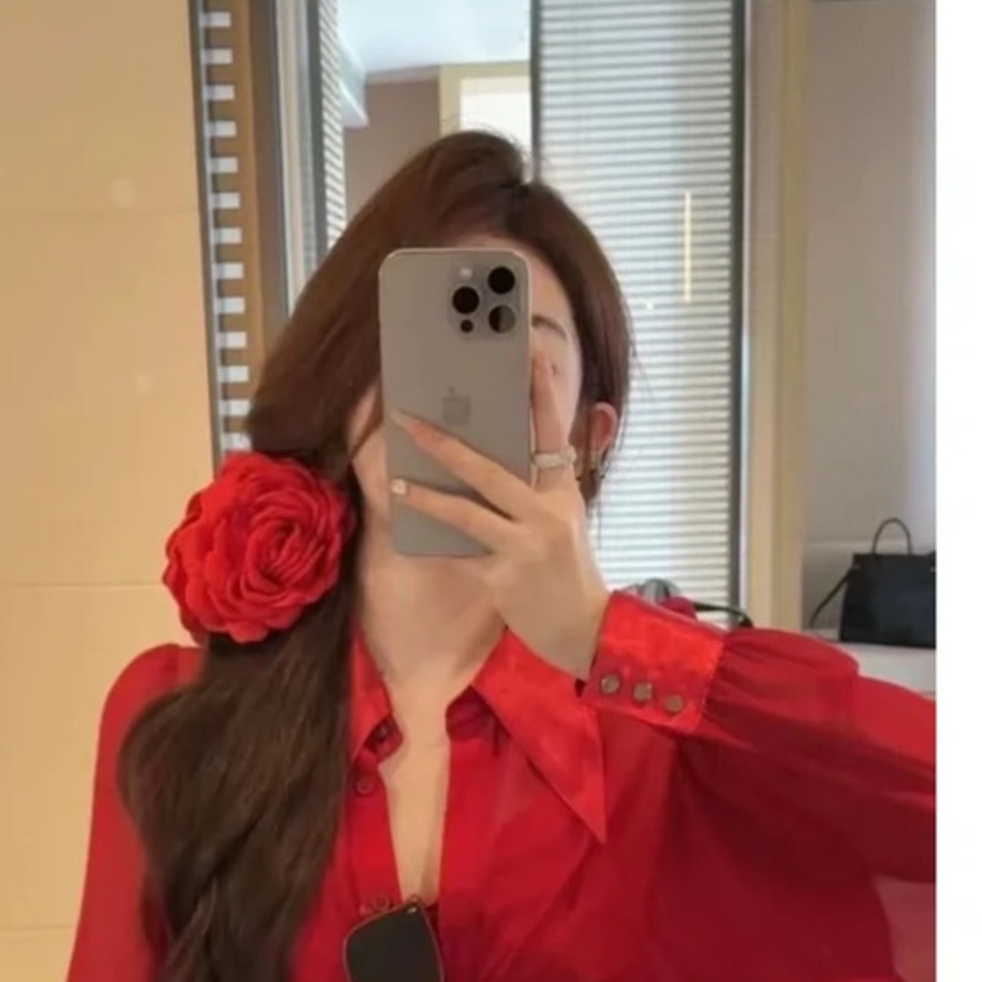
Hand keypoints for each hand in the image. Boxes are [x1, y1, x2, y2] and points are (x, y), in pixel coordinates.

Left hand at [390, 356, 610, 678]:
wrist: (584, 629)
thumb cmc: (567, 569)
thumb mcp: (566, 519)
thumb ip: (542, 483)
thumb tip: (516, 447)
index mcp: (563, 492)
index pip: (552, 431)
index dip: (540, 392)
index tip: (529, 352)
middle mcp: (546, 515)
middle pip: (491, 470)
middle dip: (446, 444)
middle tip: (410, 420)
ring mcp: (524, 548)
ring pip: (467, 514)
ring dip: (428, 496)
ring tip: (398, 481)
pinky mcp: (504, 580)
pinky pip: (459, 555)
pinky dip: (434, 544)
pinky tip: (408, 533)